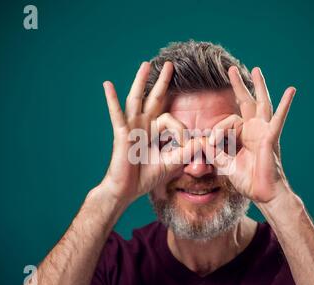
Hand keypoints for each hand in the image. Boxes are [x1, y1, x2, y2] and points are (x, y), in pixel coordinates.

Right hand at [99, 62, 193, 204]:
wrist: (127, 190)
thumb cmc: (146, 177)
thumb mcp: (172, 162)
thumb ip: (187, 151)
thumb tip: (204, 141)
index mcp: (155, 132)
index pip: (171, 119)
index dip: (181, 131)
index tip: (186, 146)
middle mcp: (143, 125)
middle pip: (154, 98)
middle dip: (163, 82)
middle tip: (170, 64)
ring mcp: (131, 127)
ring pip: (136, 99)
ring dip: (141, 81)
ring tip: (146, 65)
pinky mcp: (121, 133)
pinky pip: (116, 114)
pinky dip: (112, 99)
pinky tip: (108, 85)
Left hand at [209, 66, 295, 202]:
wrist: (262, 193)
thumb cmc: (247, 180)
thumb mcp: (224, 164)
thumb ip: (214, 152)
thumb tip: (202, 141)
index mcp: (244, 135)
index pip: (229, 121)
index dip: (217, 130)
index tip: (211, 142)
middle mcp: (254, 130)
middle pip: (247, 102)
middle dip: (239, 86)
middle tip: (230, 69)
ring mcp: (264, 131)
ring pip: (261, 103)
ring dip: (258, 86)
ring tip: (256, 70)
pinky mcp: (271, 137)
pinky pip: (278, 119)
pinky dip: (285, 104)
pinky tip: (291, 90)